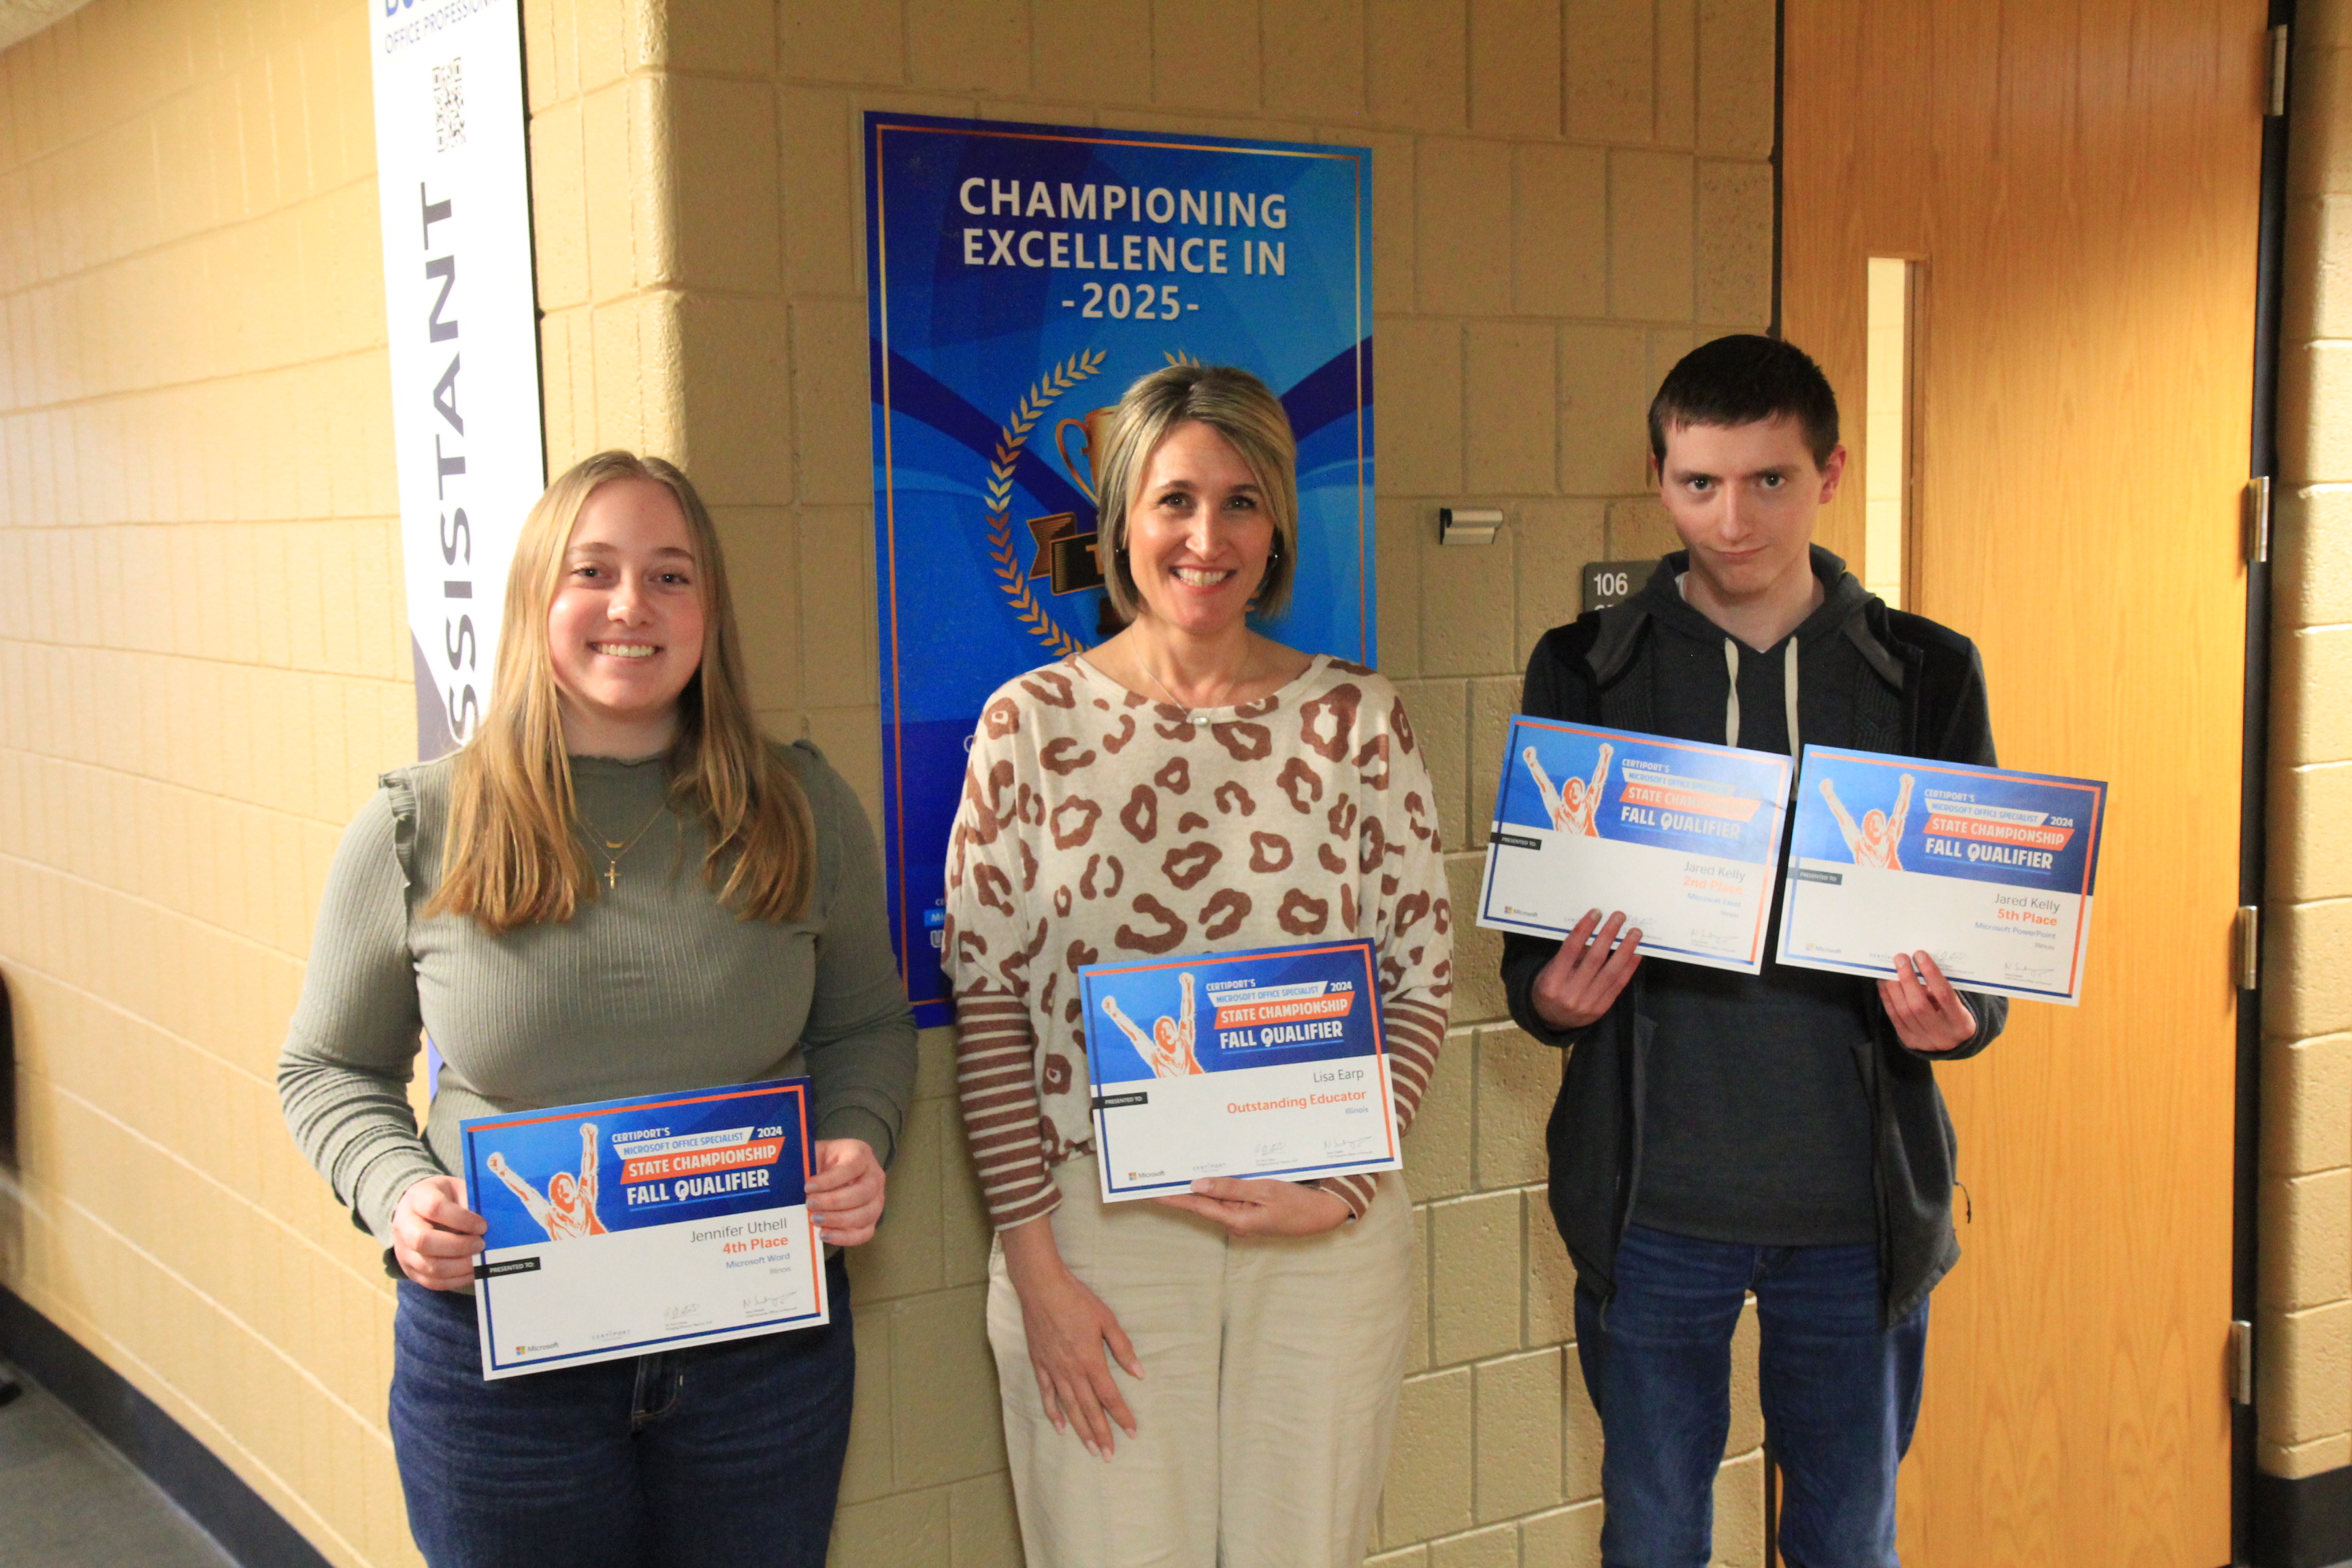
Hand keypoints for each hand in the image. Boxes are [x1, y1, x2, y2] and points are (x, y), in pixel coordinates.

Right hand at [391, 1175, 487, 1290]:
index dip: (461, 1219)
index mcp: (417, 1198)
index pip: (434, 1208)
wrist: (419, 1210)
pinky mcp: (410, 1270)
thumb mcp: (458, 1190)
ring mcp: (403, 1251)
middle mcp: (404, 1225)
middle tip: (481, 1245)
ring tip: (479, 1260)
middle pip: (423, 1241)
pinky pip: (432, 1282)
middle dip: (458, 1246)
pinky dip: (456, 1280)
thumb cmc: (446, 1198)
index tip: (482, 1225)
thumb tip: (493, 1226)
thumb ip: (471, 1204)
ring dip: (459, 1266)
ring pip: (428, 1266)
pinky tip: (472, 1272)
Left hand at [806, 1139, 885, 1245]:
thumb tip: (789, 1180)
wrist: (830, 1173)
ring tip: (814, 1220)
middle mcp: (874, 1176)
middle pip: (863, 1192)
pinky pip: (865, 1233)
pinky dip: (844, 1237)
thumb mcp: (814, 1155)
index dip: (831, 1179)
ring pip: (866, 1214)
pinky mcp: (872, 1219)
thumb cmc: (821, 1163)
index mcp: (860, 1154)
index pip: (852, 1166)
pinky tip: (824, 1234)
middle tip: (809, 1204)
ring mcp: (877, 1199)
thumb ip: (806, 1165)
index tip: (808, 1186)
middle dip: (834, 1201)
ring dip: (838, 1220)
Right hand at [1001, 1217, 1142, 1458]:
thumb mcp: (1106, 1320)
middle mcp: (1072, 1371)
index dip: (1121, 1415)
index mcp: (1091, 1360)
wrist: (1042, 1288)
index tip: (1131, 1432)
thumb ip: (1122, 1348)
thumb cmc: (1077, 1300)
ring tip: (1091, 1449)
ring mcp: (1054, 1370)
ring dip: (1081, 1430)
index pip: (1110, 1396)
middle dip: (1101, 1433)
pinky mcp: (1040, 1365)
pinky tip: (1061, 1428)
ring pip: (1069, 1407)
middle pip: (1089, 1409)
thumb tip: (1138, 1373)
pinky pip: (1047, 1395)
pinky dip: (1054, 1413)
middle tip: (1110, 1455)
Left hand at [1152, 1177, 1350, 1237]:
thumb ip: (1230, 1188)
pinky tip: (1211, 1174)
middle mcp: (1236, 1221)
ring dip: (1200, 1186)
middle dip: (1181, 1190)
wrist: (1324, 1214)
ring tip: (1177, 1171)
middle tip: (1159, 1175)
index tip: (1150, 1192)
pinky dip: (1220, 1186)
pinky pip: (1231, 1197)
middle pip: (1203, 1204)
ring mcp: (1244, 1217)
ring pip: (1216, 1199)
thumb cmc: (1297, 1203)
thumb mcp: (1264, 1190)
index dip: (1172, 1198)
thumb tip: (1197, 1185)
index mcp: (1237, 1219)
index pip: (1197, 1206)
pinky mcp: (1252, 1211)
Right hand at [1529, 909, 1642, 1031]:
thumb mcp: (1549, 972)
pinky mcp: (1601, 1009)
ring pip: (1611, 972)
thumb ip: (1569, 957)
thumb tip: (1596, 934)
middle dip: (1609, 935)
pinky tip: (1636, 954)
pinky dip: (1629, 968)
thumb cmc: (1549, 989)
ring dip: (1625, 949)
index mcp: (1552, 982)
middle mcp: (1570, 994)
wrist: (1550, 1022)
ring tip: (1635, 933)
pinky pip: (1618, 986)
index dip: (1584, 929)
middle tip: (1620, 917)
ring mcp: (1587, 1004)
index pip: (1570, 950)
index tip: (1596, 913)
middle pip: (1594, 959)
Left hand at [1879, 951, 1976, 1052]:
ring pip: (1903, 1011)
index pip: (1944, 995)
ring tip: (1890, 969)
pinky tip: (1885, 983)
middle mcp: (1944, 1035)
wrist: (1954, 1043)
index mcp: (1962, 1023)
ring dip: (1893, 987)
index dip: (1930, 973)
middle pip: (1918, 1004)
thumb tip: (1917, 965)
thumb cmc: (1956, 1014)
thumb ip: (1940, 988)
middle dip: (1907, 978)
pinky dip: (1888, 997)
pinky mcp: (1909, 1042)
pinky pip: (1894, 1017)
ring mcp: (1925, 1041)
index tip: (1920, 954)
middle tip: (1901, 958)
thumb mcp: (1957, 1003)